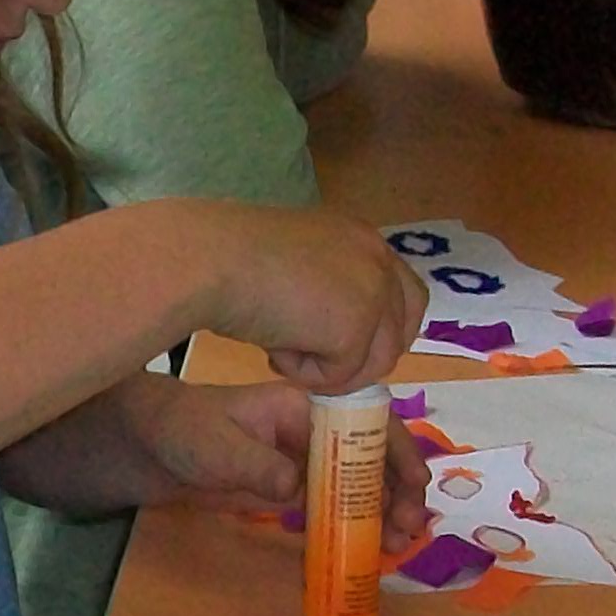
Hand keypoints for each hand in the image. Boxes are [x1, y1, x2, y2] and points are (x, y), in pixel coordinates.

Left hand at [130, 387, 431, 542]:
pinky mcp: (288, 490)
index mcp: (304, 407)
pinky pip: (328, 507)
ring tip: (396, 545)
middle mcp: (313, 432)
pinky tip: (363, 548)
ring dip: (379, 513)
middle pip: (370, 458)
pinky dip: (348, 525)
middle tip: (410, 528)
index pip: (366, 423)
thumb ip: (255, 465)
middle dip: (396, 491)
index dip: (397, 452)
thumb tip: (295, 487)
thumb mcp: (215, 446)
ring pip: (354, 486)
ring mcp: (302, 462)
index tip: (416, 485)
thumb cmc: (181, 431)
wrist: (146, 447)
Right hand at [211, 205, 427, 394]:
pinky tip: (273, 351)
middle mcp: (377, 259)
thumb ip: (323, 286)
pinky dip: (304, 374)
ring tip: (282, 353)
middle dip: (370, 358)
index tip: (350, 348)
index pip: (402, 291)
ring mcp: (372, 293)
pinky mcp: (354, 329)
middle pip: (404, 328)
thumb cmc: (230, 256)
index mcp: (360, 238)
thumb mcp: (293, 264)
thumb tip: (327, 327)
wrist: (212, 261)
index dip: (383, 327)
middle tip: (326, 368)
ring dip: (328, 369)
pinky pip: (339, 376)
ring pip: (374, 361)